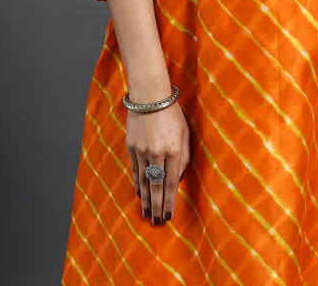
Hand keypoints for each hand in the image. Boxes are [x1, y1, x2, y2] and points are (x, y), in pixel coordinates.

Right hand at [126, 102, 190, 224]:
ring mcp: (142, 150)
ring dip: (145, 200)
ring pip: (143, 181)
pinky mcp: (131, 146)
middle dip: (157, 206)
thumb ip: (185, 157)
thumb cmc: (172, 113)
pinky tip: (140, 194)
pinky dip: (137, 184)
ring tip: (146, 213)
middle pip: (156, 187)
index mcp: (174, 150)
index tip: (169, 215)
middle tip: (156, 222)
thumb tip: (179, 179)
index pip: (171, 183)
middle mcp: (157, 153)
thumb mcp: (186, 133)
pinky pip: (135, 170)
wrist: (149, 95)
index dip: (170, 201)